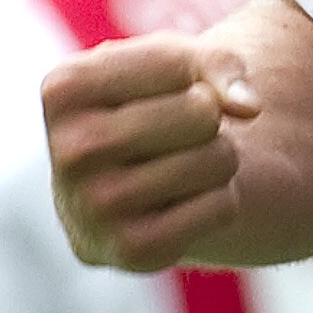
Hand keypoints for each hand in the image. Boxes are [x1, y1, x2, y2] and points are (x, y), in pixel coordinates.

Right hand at [43, 33, 261, 271]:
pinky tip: (183, 202)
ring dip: (221, 158)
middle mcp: (69, 152)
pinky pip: (222, 208)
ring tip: (182, 164)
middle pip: (202, 112)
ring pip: (218, 159)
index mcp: (63, 90)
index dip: (192, 69)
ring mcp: (94, 208)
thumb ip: (218, 62)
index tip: (165, 88)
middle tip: (179, 133)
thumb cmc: (147, 105)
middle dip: (211, 117)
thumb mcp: (173, 62)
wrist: (117, 186)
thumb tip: (249, 107)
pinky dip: (222, 200)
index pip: (176, 61)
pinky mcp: (130, 251)